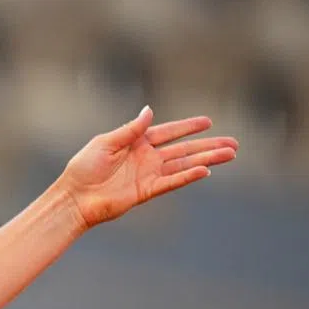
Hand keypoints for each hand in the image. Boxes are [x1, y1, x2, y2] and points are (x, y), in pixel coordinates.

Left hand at [60, 106, 237, 228]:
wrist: (75, 197)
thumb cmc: (83, 168)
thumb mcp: (105, 142)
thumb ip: (131, 129)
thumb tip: (150, 110)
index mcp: (136, 143)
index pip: (168, 132)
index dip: (187, 127)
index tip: (208, 121)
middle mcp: (146, 158)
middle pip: (184, 150)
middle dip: (208, 146)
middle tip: (234, 143)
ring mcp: (149, 175)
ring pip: (184, 165)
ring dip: (207, 160)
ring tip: (230, 155)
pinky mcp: (147, 191)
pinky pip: (172, 181)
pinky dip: (188, 176)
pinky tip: (206, 170)